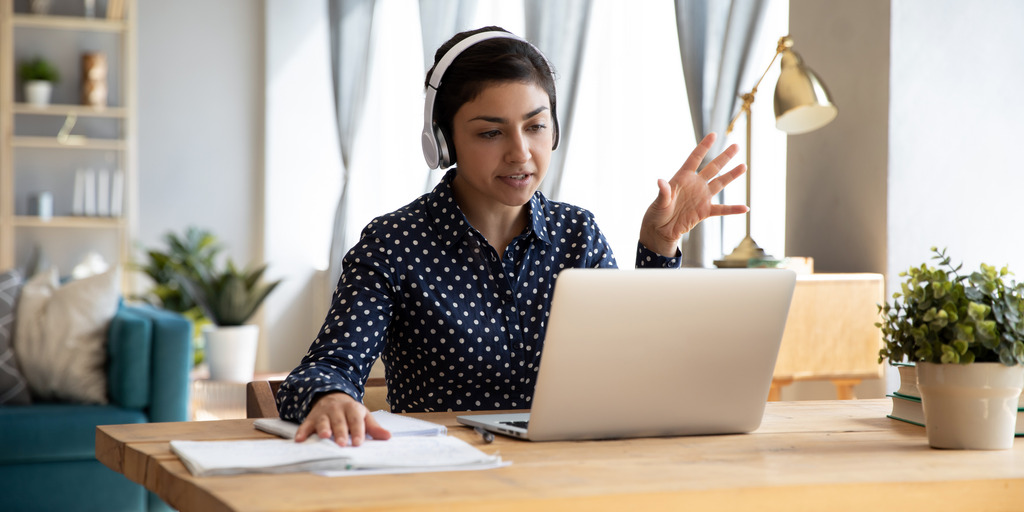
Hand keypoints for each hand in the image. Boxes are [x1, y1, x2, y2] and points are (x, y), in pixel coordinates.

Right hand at [294, 392, 390, 446]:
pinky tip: (300, 440)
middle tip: (342, 444)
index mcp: (352, 408)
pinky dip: (302, 431)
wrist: (331, 396)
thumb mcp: (364, 416)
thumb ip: (374, 428)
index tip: (359, 442)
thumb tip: (388, 437)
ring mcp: (323, 413)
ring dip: (323, 429)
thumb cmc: (350, 411)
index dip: (358, 431)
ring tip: (325, 437)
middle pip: (339, 421)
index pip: (356, 420)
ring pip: (323, 421)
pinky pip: (306, 424)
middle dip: (340, 432)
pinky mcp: (311, 417)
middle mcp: (337, 409)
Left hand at [639, 133, 747, 256]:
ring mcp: (701, 197)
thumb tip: (660, 182)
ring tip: (743, 166)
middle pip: (713, 168)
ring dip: (731, 176)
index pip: (695, 158)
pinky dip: (733, 209)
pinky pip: (722, 209)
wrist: (661, 230)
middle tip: (736, 146)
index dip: (704, 147)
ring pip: (720, 184)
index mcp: (682, 178)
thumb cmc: (657, 213)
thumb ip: (663, 192)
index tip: (714, 134)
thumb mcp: (659, 202)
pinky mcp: (705, 211)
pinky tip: (745, 208)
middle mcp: (695, 185)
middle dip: (724, 157)